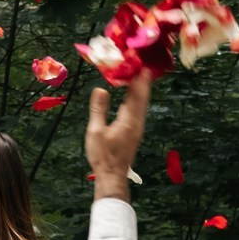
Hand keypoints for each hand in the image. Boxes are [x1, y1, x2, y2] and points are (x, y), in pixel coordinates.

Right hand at [84, 72, 153, 198]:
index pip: (136, 95)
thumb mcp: (96, 131)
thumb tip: (100, 89)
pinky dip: (136, 99)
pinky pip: (138, 110)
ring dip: (140, 89)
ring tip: (139, 76)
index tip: (139, 64)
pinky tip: (132, 96)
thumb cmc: (103, 156)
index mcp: (129, 120)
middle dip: (142, 81)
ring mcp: (137, 128)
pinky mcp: (134, 132)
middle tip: (142, 65)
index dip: (138, 79)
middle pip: (142, 97)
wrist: (112, 176)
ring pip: (141, 104)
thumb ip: (99, 109)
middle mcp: (137, 122)